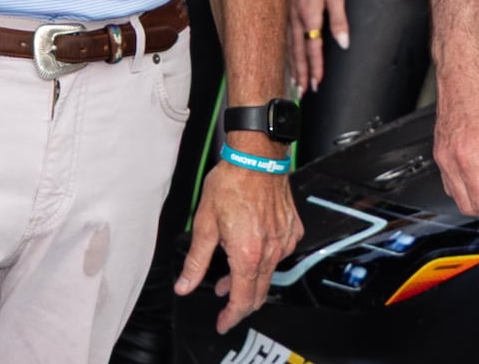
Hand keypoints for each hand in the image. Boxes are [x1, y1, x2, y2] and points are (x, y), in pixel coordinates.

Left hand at [178, 153, 303, 330]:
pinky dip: (266, 260)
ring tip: (232, 273)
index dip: (232, 316)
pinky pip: (282, 253)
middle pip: (260, 292)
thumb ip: (196, 261)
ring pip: (270, 273)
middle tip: (225, 304)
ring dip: (251, 280)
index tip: (223, 321)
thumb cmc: (232, 183)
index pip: (243, 299)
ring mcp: (285, 239)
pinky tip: (253, 249)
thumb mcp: (204, 225)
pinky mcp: (293, 227)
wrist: (257, 157)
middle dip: (241, 303)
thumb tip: (185, 284)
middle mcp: (271, 250)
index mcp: (248, 254)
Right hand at [287, 0, 348, 93]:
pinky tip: (284, 58)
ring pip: (287, 47)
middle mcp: (294, 20)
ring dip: (291, 67)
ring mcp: (285, 15)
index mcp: (309, 17)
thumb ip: (339, 19)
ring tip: (294, 83)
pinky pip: (282, 37)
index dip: (316, 68)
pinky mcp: (282, 9)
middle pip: (297, 54)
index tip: (317, 84)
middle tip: (303, 92)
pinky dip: (283, 51)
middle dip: (302, 74)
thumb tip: (343, 43)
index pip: (313, 49)